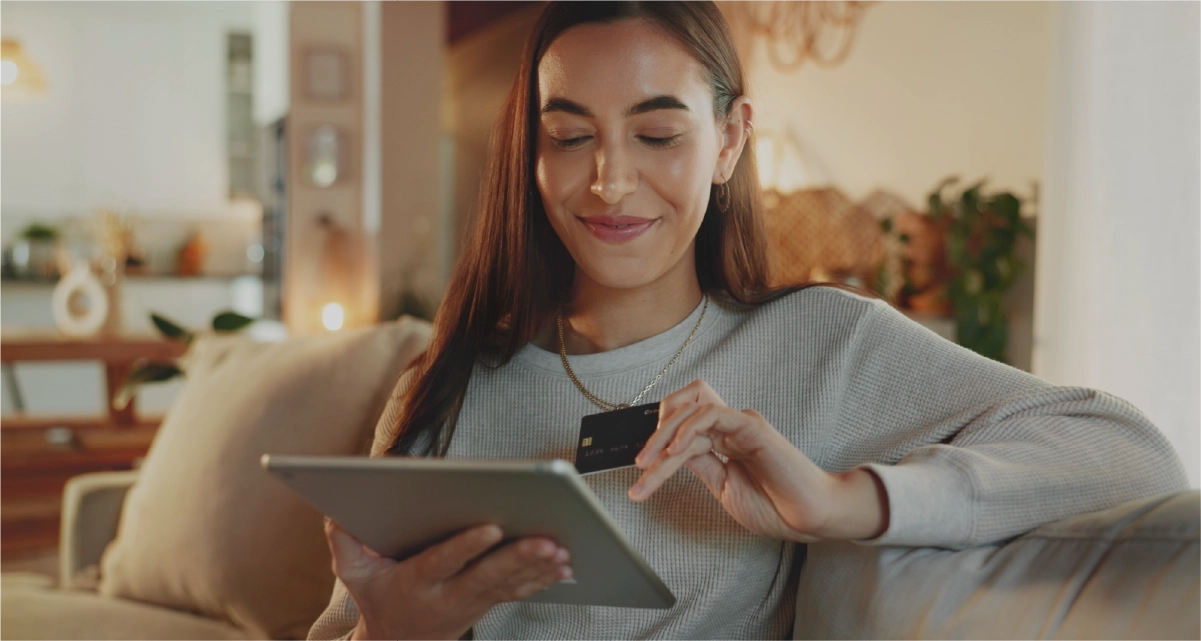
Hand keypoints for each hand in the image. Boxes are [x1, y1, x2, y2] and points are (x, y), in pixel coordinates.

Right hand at [325, 518, 571, 640]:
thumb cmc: (380, 599)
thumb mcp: (354, 575)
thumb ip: (345, 542)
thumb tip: (337, 513)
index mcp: (416, 582)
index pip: (442, 562)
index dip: (465, 547)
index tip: (490, 527)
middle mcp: (448, 594)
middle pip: (486, 576)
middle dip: (517, 558)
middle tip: (545, 541)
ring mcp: (473, 601)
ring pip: (509, 585)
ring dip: (538, 569)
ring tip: (562, 550)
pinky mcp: (489, 602)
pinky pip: (518, 592)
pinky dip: (542, 579)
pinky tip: (564, 565)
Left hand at [631, 379, 888, 541]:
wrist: (810, 517)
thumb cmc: (776, 506)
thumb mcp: (724, 488)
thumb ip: (701, 466)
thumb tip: (670, 454)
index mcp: (724, 442)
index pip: (682, 428)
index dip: (658, 442)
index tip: (641, 473)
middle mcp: (730, 428)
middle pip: (682, 408)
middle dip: (655, 432)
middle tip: (640, 463)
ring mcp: (741, 424)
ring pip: (691, 410)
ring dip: (664, 435)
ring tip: (649, 463)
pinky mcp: (751, 426)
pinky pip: (713, 414)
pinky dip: (689, 428)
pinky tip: (676, 450)